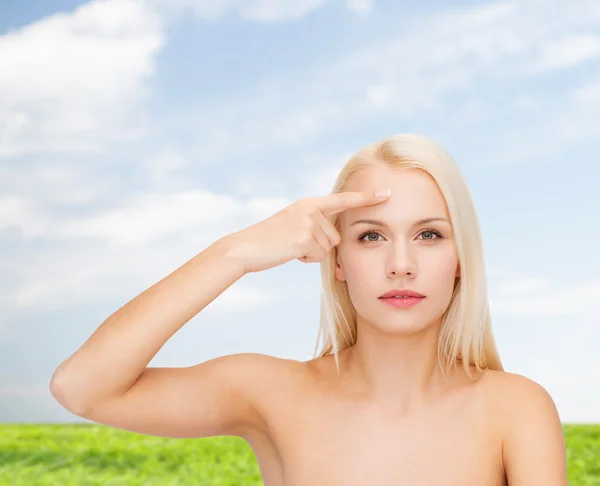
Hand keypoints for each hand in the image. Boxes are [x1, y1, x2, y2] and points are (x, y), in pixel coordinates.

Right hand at [226, 190, 390, 273]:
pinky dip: (305, 259)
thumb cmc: (270, 240)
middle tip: (295, 244)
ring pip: (327, 247)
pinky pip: (318, 256)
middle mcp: (311, 209)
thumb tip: (332, 239)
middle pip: (335, 236)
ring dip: (312, 253)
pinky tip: (289, 252)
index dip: (366, 198)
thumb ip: (313, 224)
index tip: (387, 194)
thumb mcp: (293, 224)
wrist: (246, 247)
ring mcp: (308, 222)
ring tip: (290, 247)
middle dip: (320, 246)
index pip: (343, 200)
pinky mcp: (305, 238)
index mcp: (310, 203)